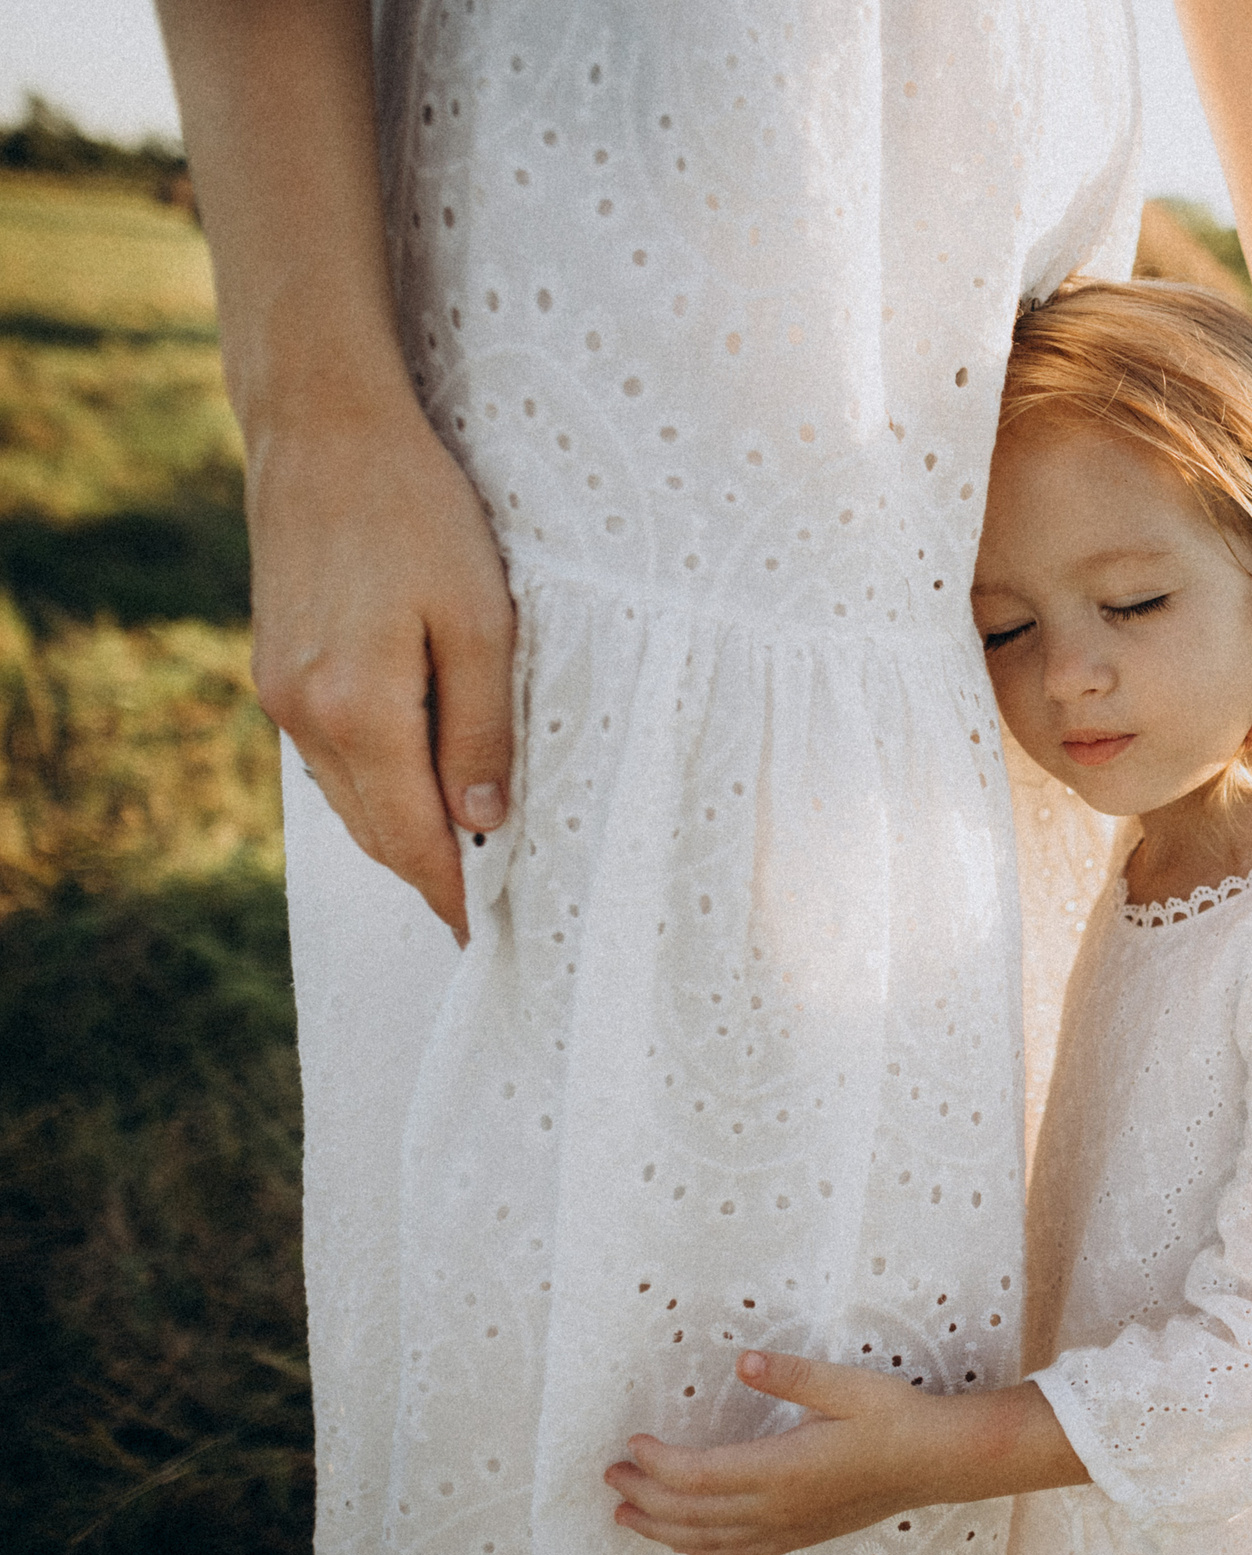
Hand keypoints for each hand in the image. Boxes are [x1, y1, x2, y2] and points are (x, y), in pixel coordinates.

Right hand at [247, 402, 513, 941]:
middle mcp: (304, 715)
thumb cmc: (420, 514)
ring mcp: (280, 694)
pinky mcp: (276, 668)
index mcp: (357, 710)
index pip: (411, 838)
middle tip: (486, 909)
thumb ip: (481, 730)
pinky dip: (375, 784)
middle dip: (428, 873)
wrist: (325, 432)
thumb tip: (483, 825)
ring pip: (348, 797)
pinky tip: (418, 782)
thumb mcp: (480, 622)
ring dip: (401, 829)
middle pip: (374, 830)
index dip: (450, 893)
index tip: (484, 935)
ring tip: (465, 857)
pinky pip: (330, 757)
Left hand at [604, 1350, 1087, 1554]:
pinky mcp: (799, 1534)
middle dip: (643, 1496)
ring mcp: (787, 1527)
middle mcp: (777, 1508)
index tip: (633, 1439)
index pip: (697, 1476)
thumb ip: (792, 1376)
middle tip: (611, 1473)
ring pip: (706, 1541)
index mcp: (782, 1470)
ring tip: (626, 1512)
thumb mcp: (846, 1385)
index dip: (657, 1462)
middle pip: (690, 1514)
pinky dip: (699, 1548)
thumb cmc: (894, 1418)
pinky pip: (734, 1553)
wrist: (936, 1461)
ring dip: (661, 1529)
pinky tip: (687, 1540)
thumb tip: (745, 1362)